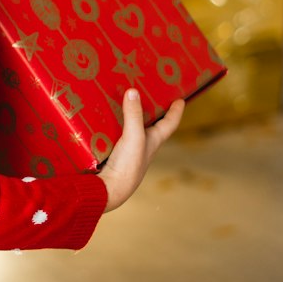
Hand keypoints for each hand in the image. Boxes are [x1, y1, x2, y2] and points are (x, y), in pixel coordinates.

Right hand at [100, 90, 184, 211]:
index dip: (176, 111)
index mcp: (153, 141)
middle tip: (149, 93)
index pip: (169, 123)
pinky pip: (114, 135)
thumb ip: (134, 115)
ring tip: (123, 100)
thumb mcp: (134, 137)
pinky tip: (102, 119)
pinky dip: (111, 125)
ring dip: (129, 116)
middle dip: (152, 110)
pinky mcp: (112, 154)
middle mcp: (143, 145)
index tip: (180, 99)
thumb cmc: (128, 166)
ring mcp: (128, 150)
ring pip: (132, 129)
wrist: (109, 190)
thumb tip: (133, 91)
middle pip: (151, 125)